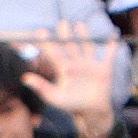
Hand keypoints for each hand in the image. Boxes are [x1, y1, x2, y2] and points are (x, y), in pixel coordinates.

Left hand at [26, 23, 122, 137]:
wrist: (92, 113)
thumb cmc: (72, 106)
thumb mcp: (55, 97)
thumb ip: (41, 87)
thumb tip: (24, 78)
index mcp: (64, 69)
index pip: (54, 52)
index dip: (47, 42)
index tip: (41, 31)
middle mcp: (76, 63)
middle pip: (70, 45)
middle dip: (66, 34)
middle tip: (62, 24)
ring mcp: (90, 65)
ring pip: (87, 46)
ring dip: (84, 36)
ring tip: (80, 25)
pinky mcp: (104, 69)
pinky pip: (109, 56)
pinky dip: (112, 48)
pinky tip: (113, 37)